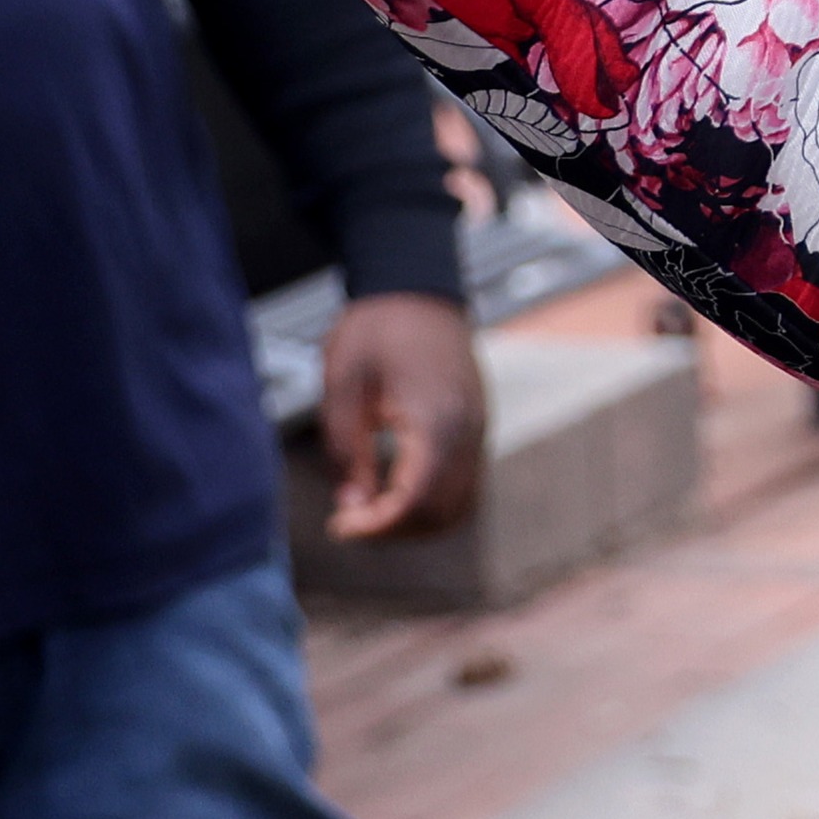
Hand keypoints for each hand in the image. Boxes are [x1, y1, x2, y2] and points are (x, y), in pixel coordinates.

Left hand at [321, 298, 487, 540]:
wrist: (416, 288)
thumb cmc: (376, 329)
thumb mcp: (344, 385)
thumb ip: (347, 448)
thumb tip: (352, 503)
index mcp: (436, 421)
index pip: (416, 500)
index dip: (377, 527)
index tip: (340, 525)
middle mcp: (468, 431)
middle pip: (442, 513)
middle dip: (394, 530)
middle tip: (349, 521)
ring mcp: (479, 430)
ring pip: (460, 506)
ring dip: (416, 523)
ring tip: (371, 511)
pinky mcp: (477, 427)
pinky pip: (465, 485)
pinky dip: (433, 504)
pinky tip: (396, 492)